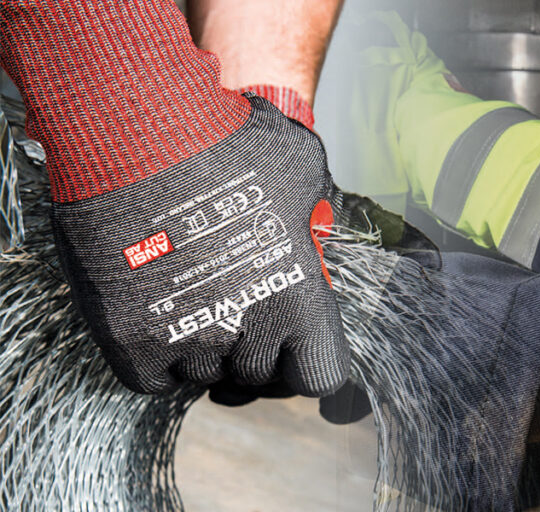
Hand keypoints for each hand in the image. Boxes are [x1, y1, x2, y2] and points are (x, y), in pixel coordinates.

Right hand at [53, 96, 346, 395]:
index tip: (297, 343)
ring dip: (207, 347)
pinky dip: (160, 357)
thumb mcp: (302, 172)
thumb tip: (315, 225)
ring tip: (198, 297)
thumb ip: (314, 215)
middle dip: (256, 345)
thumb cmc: (230, 142)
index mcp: (301, 303)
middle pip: (260, 374)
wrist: (137, 131)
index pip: (321, 375)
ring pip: (207, 374)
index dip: (308, 361)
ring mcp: (186, 341)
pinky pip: (155, 378)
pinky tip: (164, 316)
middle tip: (241, 303)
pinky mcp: (130, 342)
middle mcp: (248, 333)